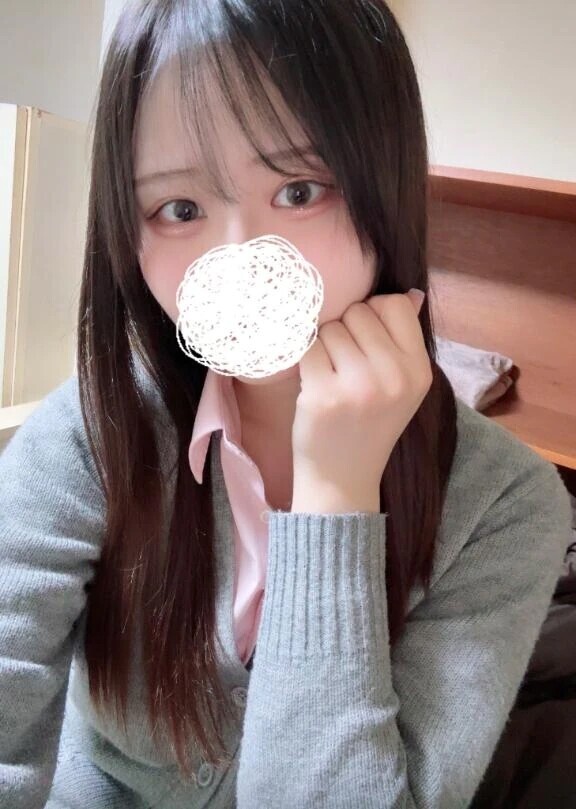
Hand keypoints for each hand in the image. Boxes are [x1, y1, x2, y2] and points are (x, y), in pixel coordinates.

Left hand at [291, 290, 431, 512]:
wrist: (343, 479)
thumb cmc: (369, 425)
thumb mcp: (402, 385)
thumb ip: (404, 339)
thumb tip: (411, 293)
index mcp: (419, 370)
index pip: (394, 304)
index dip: (372, 316)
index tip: (366, 344)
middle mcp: (394, 376)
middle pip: (358, 313)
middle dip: (346, 332)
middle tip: (347, 369)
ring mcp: (359, 386)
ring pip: (330, 328)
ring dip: (324, 348)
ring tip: (333, 380)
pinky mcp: (323, 395)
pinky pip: (307, 348)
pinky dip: (306, 363)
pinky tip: (316, 387)